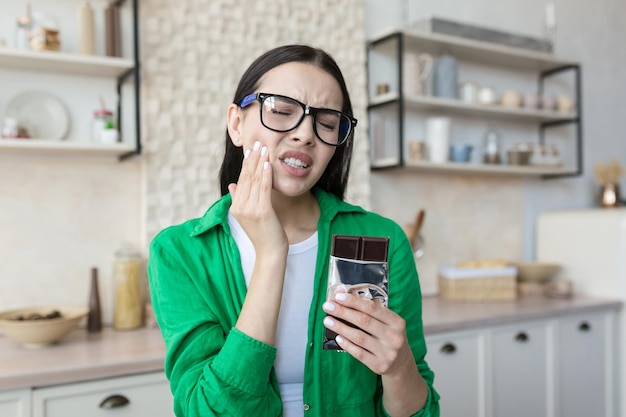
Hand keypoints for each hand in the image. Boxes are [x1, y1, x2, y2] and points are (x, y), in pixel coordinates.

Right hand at [228, 140, 286, 255]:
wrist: (270, 252)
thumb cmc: (263, 234)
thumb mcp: (248, 216)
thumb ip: (239, 199)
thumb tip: (232, 184)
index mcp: (235, 207)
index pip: (241, 180)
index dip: (247, 164)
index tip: (251, 150)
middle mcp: (240, 207)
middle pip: (247, 177)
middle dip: (253, 158)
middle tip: (257, 142)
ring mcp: (249, 209)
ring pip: (255, 180)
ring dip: (260, 162)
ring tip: (264, 148)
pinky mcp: (262, 211)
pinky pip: (264, 188)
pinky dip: (266, 174)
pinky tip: (268, 164)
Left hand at [322, 292, 414, 375]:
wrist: (401, 364)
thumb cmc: (390, 337)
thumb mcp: (389, 323)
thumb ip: (371, 312)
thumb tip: (344, 298)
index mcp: (397, 322)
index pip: (372, 308)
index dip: (354, 301)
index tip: (338, 296)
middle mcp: (394, 337)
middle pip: (363, 321)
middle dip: (343, 312)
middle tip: (327, 306)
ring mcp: (387, 352)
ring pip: (359, 337)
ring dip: (340, 327)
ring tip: (328, 320)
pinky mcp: (379, 365)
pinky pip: (359, 353)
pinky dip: (347, 344)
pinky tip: (338, 337)